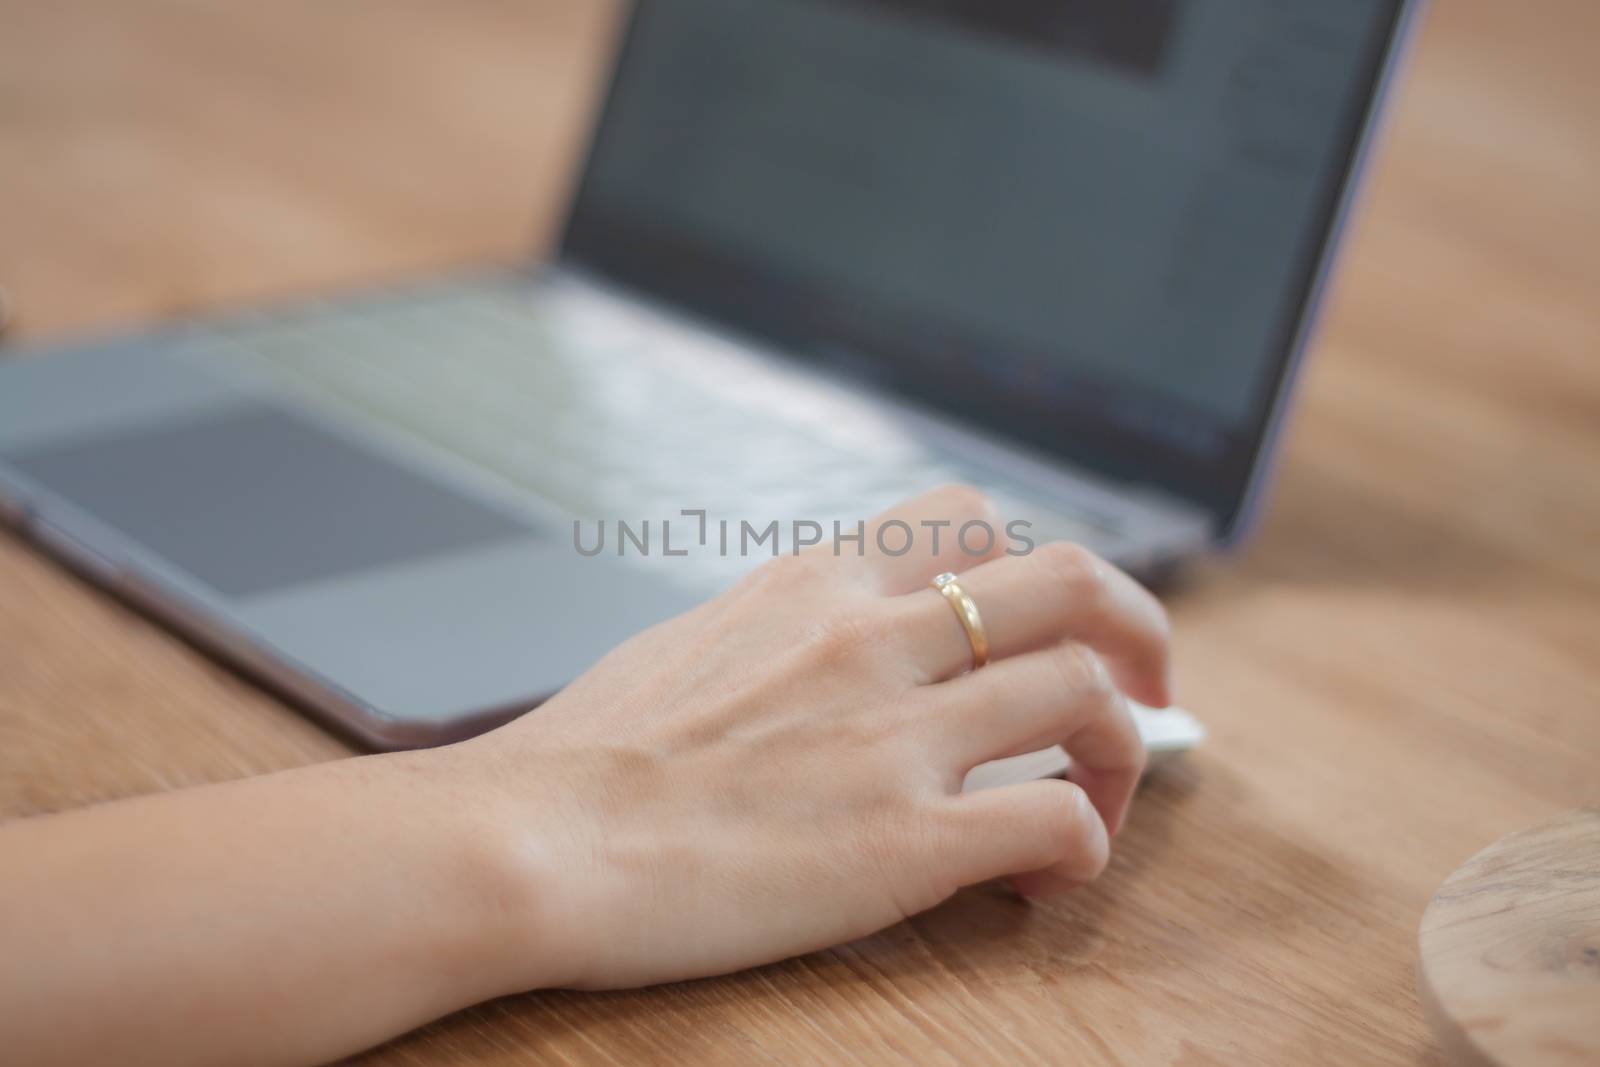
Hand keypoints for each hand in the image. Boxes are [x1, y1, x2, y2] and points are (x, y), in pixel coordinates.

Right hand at [460, 485, 1172, 991]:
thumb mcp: (690, 647)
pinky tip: (1040, 878)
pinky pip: (1060, 819)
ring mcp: (898, 735)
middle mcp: (873, 638)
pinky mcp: (906, 840)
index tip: (1041, 616)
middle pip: (1072, 579)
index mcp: (815, 585)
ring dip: (1120, 747)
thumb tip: (812, 649)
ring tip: (1092, 796)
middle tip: (1142, 681)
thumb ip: (778, 633)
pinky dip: (1082, 848)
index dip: (1030, 561)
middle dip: (1133, 626)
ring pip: (1089, 690)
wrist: (527, 840)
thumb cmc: (585, 757)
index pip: (971, 516)